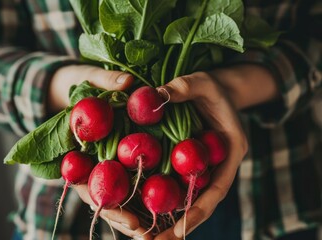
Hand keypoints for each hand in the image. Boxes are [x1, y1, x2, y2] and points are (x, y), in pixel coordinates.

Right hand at [52, 65, 151, 238]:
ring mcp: (106, 162)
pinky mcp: (121, 157)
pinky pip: (132, 179)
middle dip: (122, 217)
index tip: (119, 213)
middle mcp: (91, 161)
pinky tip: (163, 206)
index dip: (100, 199)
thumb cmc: (77, 80)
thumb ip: (105, 80)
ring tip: (156, 233)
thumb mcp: (88, 76)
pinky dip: (144, 195)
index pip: (84, 182)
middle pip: (104, 196)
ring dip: (135, 214)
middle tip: (144, 233)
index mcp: (77, 149)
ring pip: (118, 194)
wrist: (79, 82)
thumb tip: (126, 84)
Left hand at [155, 71, 247, 238]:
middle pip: (202, 202)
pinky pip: (178, 186)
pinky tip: (145, 211)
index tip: (179, 231)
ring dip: (171, 219)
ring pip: (189, 199)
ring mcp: (204, 168)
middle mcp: (218, 165)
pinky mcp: (191, 165)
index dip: (199, 211)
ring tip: (146, 237)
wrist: (215, 91)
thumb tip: (152, 97)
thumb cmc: (212, 86)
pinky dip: (165, 200)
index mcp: (230, 151)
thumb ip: (181, 88)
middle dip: (181, 226)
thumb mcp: (201, 81)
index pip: (217, 188)